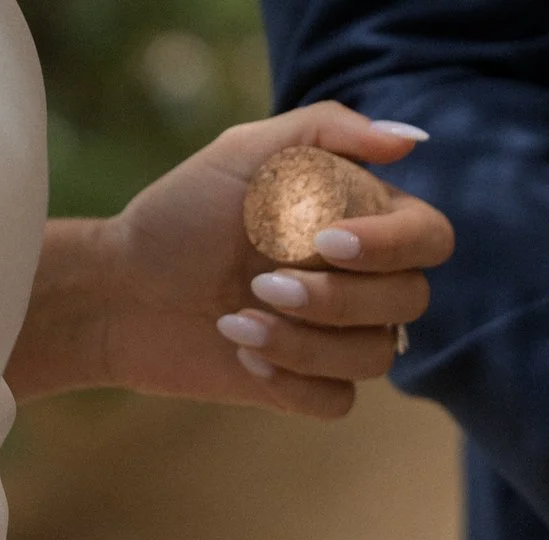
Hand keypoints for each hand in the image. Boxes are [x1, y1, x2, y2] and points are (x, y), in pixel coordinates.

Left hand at [8, 103, 453, 417]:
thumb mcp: (244, 151)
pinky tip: (242, 354)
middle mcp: (365, 282)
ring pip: (378, 357)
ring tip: (235, 320)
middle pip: (410, 300)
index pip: (429, 238)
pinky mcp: (313, 387)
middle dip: (335, 298)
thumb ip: (325, 130)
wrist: (119, 289)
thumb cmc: (180, 214)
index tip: (323, 240)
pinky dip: (290, 382)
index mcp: (362, 221)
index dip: (391, 245)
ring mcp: (342, 338)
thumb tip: (409, 140)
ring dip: (304, 342)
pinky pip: (339, 401)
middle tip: (260, 282)